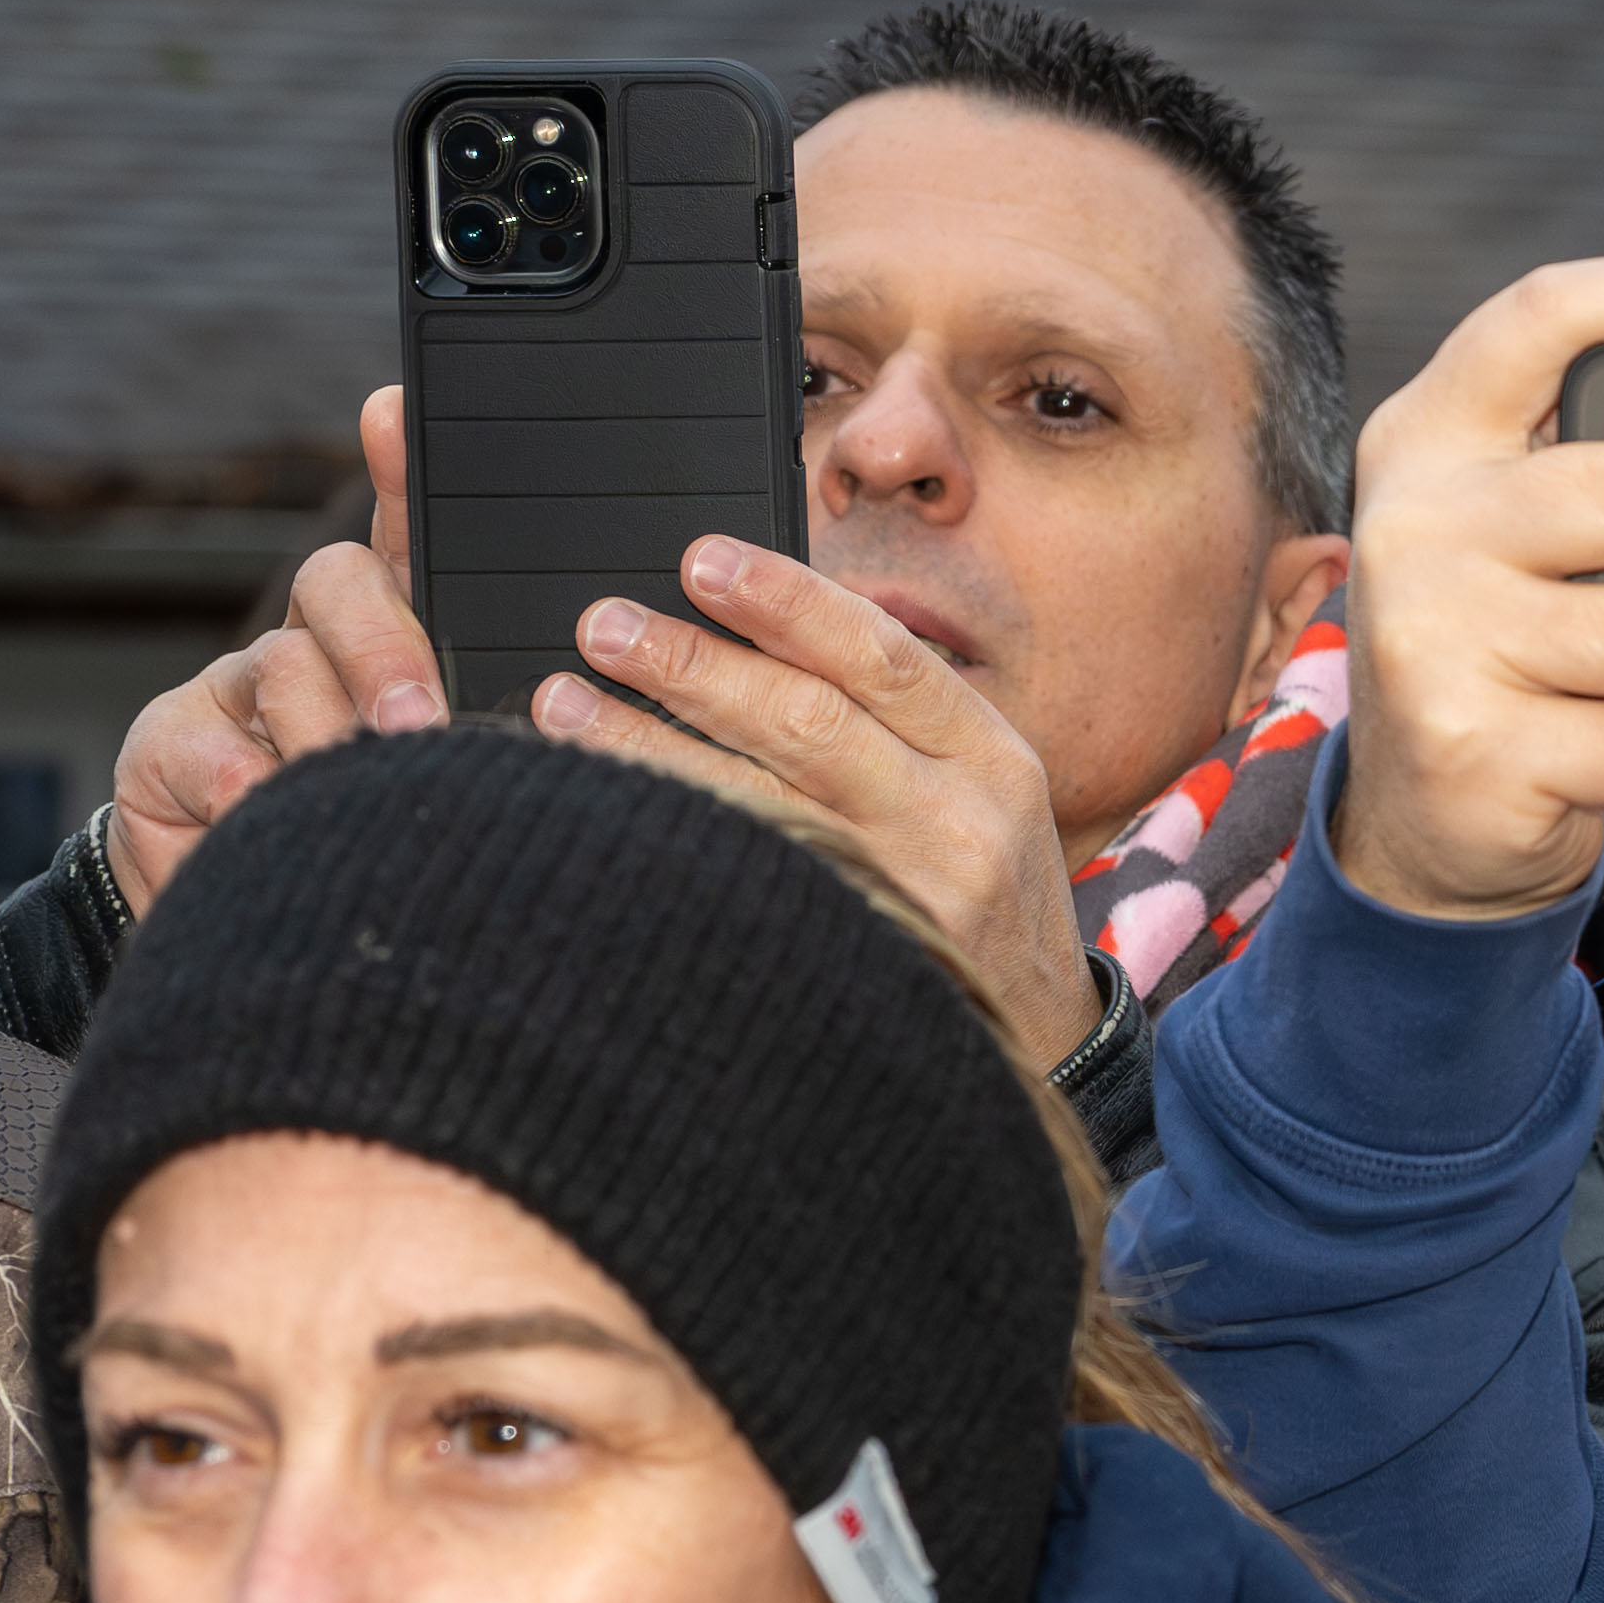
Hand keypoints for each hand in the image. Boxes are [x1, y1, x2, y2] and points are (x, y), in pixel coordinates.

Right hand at [101, 393, 450, 914]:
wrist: (252, 917)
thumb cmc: (385, 842)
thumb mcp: (456, 788)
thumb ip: (490, 745)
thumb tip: (548, 732)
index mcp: (402, 638)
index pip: (407, 539)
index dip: (400, 474)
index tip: (394, 413)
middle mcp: (316, 642)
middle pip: (340, 584)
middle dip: (385, 648)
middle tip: (416, 722)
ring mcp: (236, 686)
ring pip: (283, 667)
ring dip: (325, 741)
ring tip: (355, 801)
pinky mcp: (168, 741)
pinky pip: (210, 750)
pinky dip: (248, 797)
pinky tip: (266, 826)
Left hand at [546, 537, 1089, 1069]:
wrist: (1036, 1041)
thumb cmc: (988, 891)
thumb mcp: (982, 789)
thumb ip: (895, 715)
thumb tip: (759, 623)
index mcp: (993, 756)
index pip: (881, 656)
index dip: (785, 601)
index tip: (699, 561)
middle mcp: (956, 824)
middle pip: (809, 723)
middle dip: (694, 667)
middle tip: (606, 627)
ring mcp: (902, 900)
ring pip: (757, 807)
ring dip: (649, 748)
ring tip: (566, 706)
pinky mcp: (848, 962)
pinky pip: (744, 887)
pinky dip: (671, 843)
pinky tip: (607, 814)